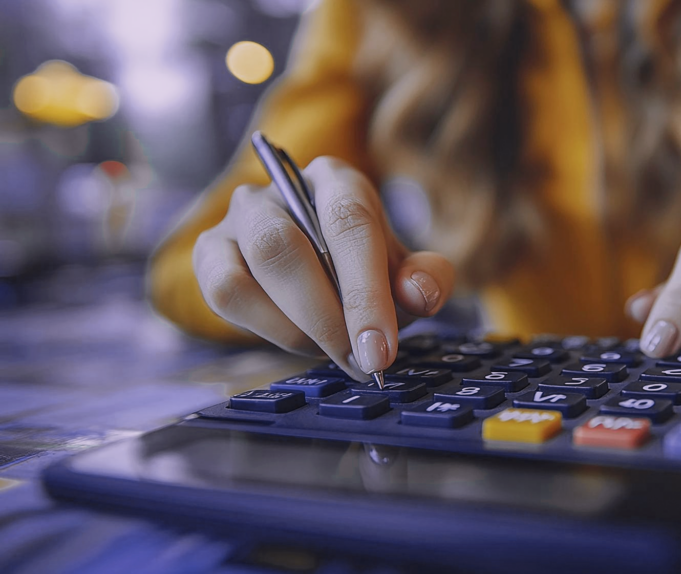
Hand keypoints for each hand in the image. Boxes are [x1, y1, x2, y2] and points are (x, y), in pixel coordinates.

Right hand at [193, 157, 454, 377]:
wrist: (324, 270)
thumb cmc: (367, 269)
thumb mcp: (405, 273)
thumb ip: (425, 280)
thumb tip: (420, 294)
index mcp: (337, 182)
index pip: (349, 223)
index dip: (365, 291)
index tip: (380, 349)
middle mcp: (282, 189)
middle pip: (286, 247)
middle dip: (326, 317)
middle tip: (359, 361)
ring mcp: (239, 219)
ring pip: (250, 271)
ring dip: (295, 326)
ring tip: (335, 351)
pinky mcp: (210, 254)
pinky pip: (223, 293)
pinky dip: (265, 328)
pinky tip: (300, 341)